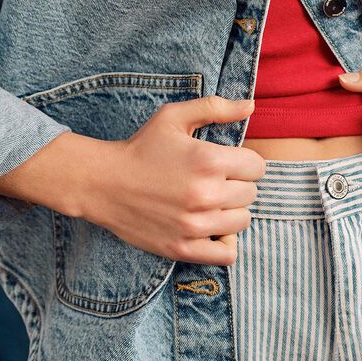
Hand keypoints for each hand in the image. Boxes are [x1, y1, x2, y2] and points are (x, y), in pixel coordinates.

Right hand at [85, 96, 265, 265]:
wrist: (104, 183)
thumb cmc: (141, 147)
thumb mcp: (174, 117)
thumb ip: (215, 107)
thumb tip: (250, 106)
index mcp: (209, 160)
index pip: (257, 167)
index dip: (245, 162)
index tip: (228, 162)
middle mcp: (207, 194)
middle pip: (251, 194)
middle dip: (238, 184)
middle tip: (215, 180)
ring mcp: (196, 225)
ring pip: (242, 221)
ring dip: (232, 211)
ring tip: (211, 201)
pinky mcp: (183, 248)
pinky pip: (227, 255)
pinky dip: (225, 242)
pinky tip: (212, 228)